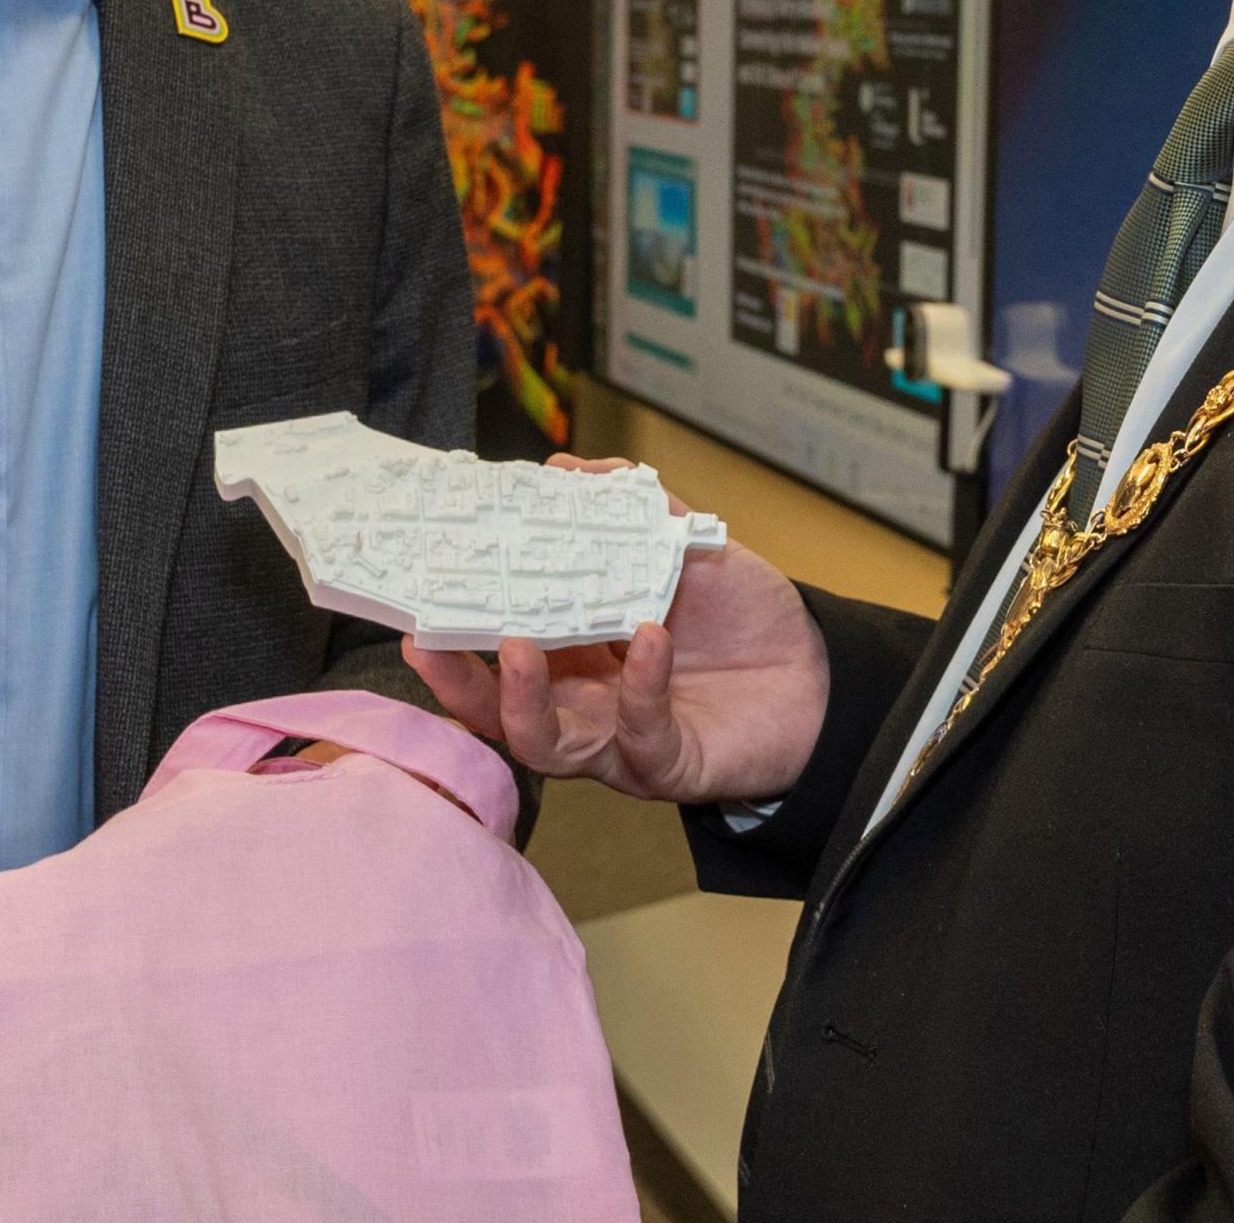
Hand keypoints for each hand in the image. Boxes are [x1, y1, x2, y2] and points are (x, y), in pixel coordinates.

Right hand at [406, 457, 827, 803]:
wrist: (819, 671)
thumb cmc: (743, 615)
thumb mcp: (682, 547)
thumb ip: (628, 508)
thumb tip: (565, 466)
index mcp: (573, 654)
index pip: (496, 647)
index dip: (454, 629)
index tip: (414, 596)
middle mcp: (583, 705)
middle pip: (497, 709)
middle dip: (457, 681)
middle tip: (426, 641)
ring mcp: (620, 743)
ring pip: (546, 743)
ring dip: (522, 700)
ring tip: (520, 647)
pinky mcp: (669, 766)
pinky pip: (640, 736)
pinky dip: (641, 689)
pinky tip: (650, 640)